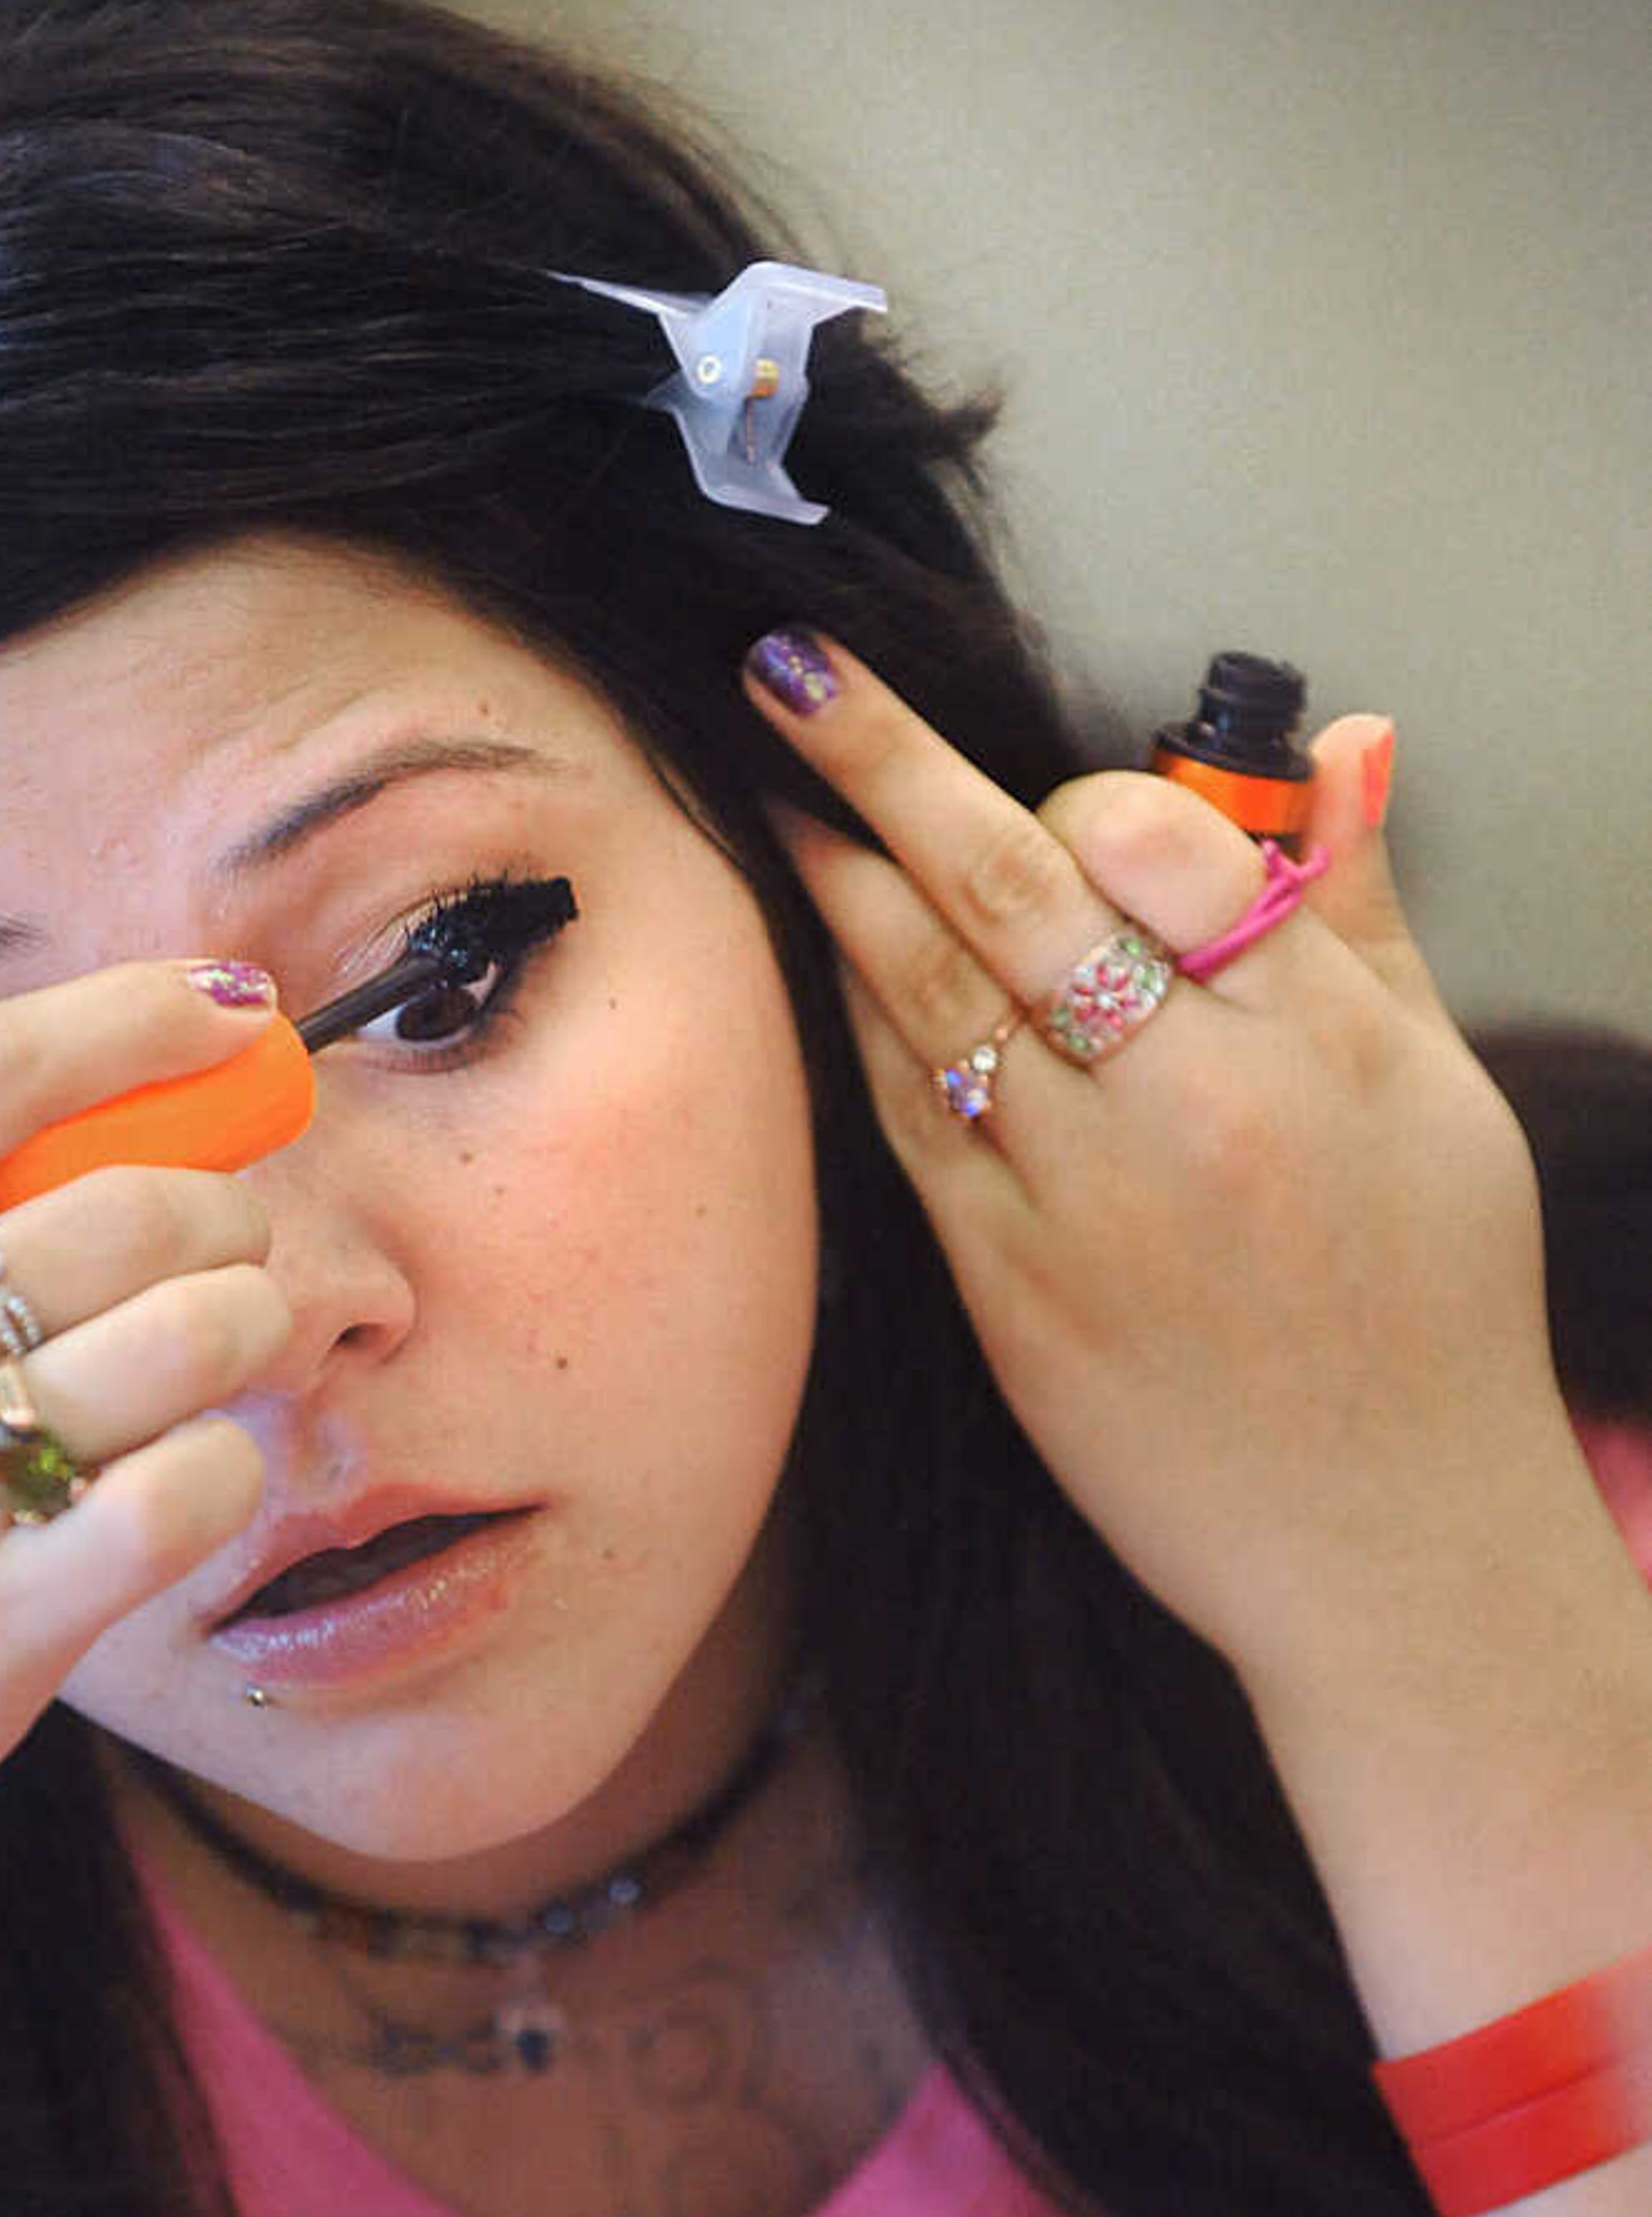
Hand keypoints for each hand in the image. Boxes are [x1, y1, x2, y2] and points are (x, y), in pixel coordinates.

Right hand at [0, 960, 289, 1966]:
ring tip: (230, 1354)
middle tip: (230, 1247)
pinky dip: (226, 1471)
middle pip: (125, 1209)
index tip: (232, 1002)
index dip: (132, 1016)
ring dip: (252, 1326)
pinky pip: (192, 1496)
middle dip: (225, 1209)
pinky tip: (187, 1483)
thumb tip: (65, 1124)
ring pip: (190, 1336)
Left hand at [744, 630, 1574, 1693]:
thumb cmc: (1429, 1311)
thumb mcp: (1439, 1092)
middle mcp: (1193, 1106)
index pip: (1157, 842)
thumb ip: (1361, 911)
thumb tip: (1347, 745)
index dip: (1076, 798)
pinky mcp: (1014, 1295)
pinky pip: (911, 1125)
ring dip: (840, 882)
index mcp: (1311, 1037)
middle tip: (789, 673)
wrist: (1387, 1543)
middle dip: (882, 761)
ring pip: (933, 998)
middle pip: (1010, 891)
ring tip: (777, 794)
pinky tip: (827, 963)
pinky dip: (863, 1030)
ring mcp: (1091, 1203)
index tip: (1036, 786)